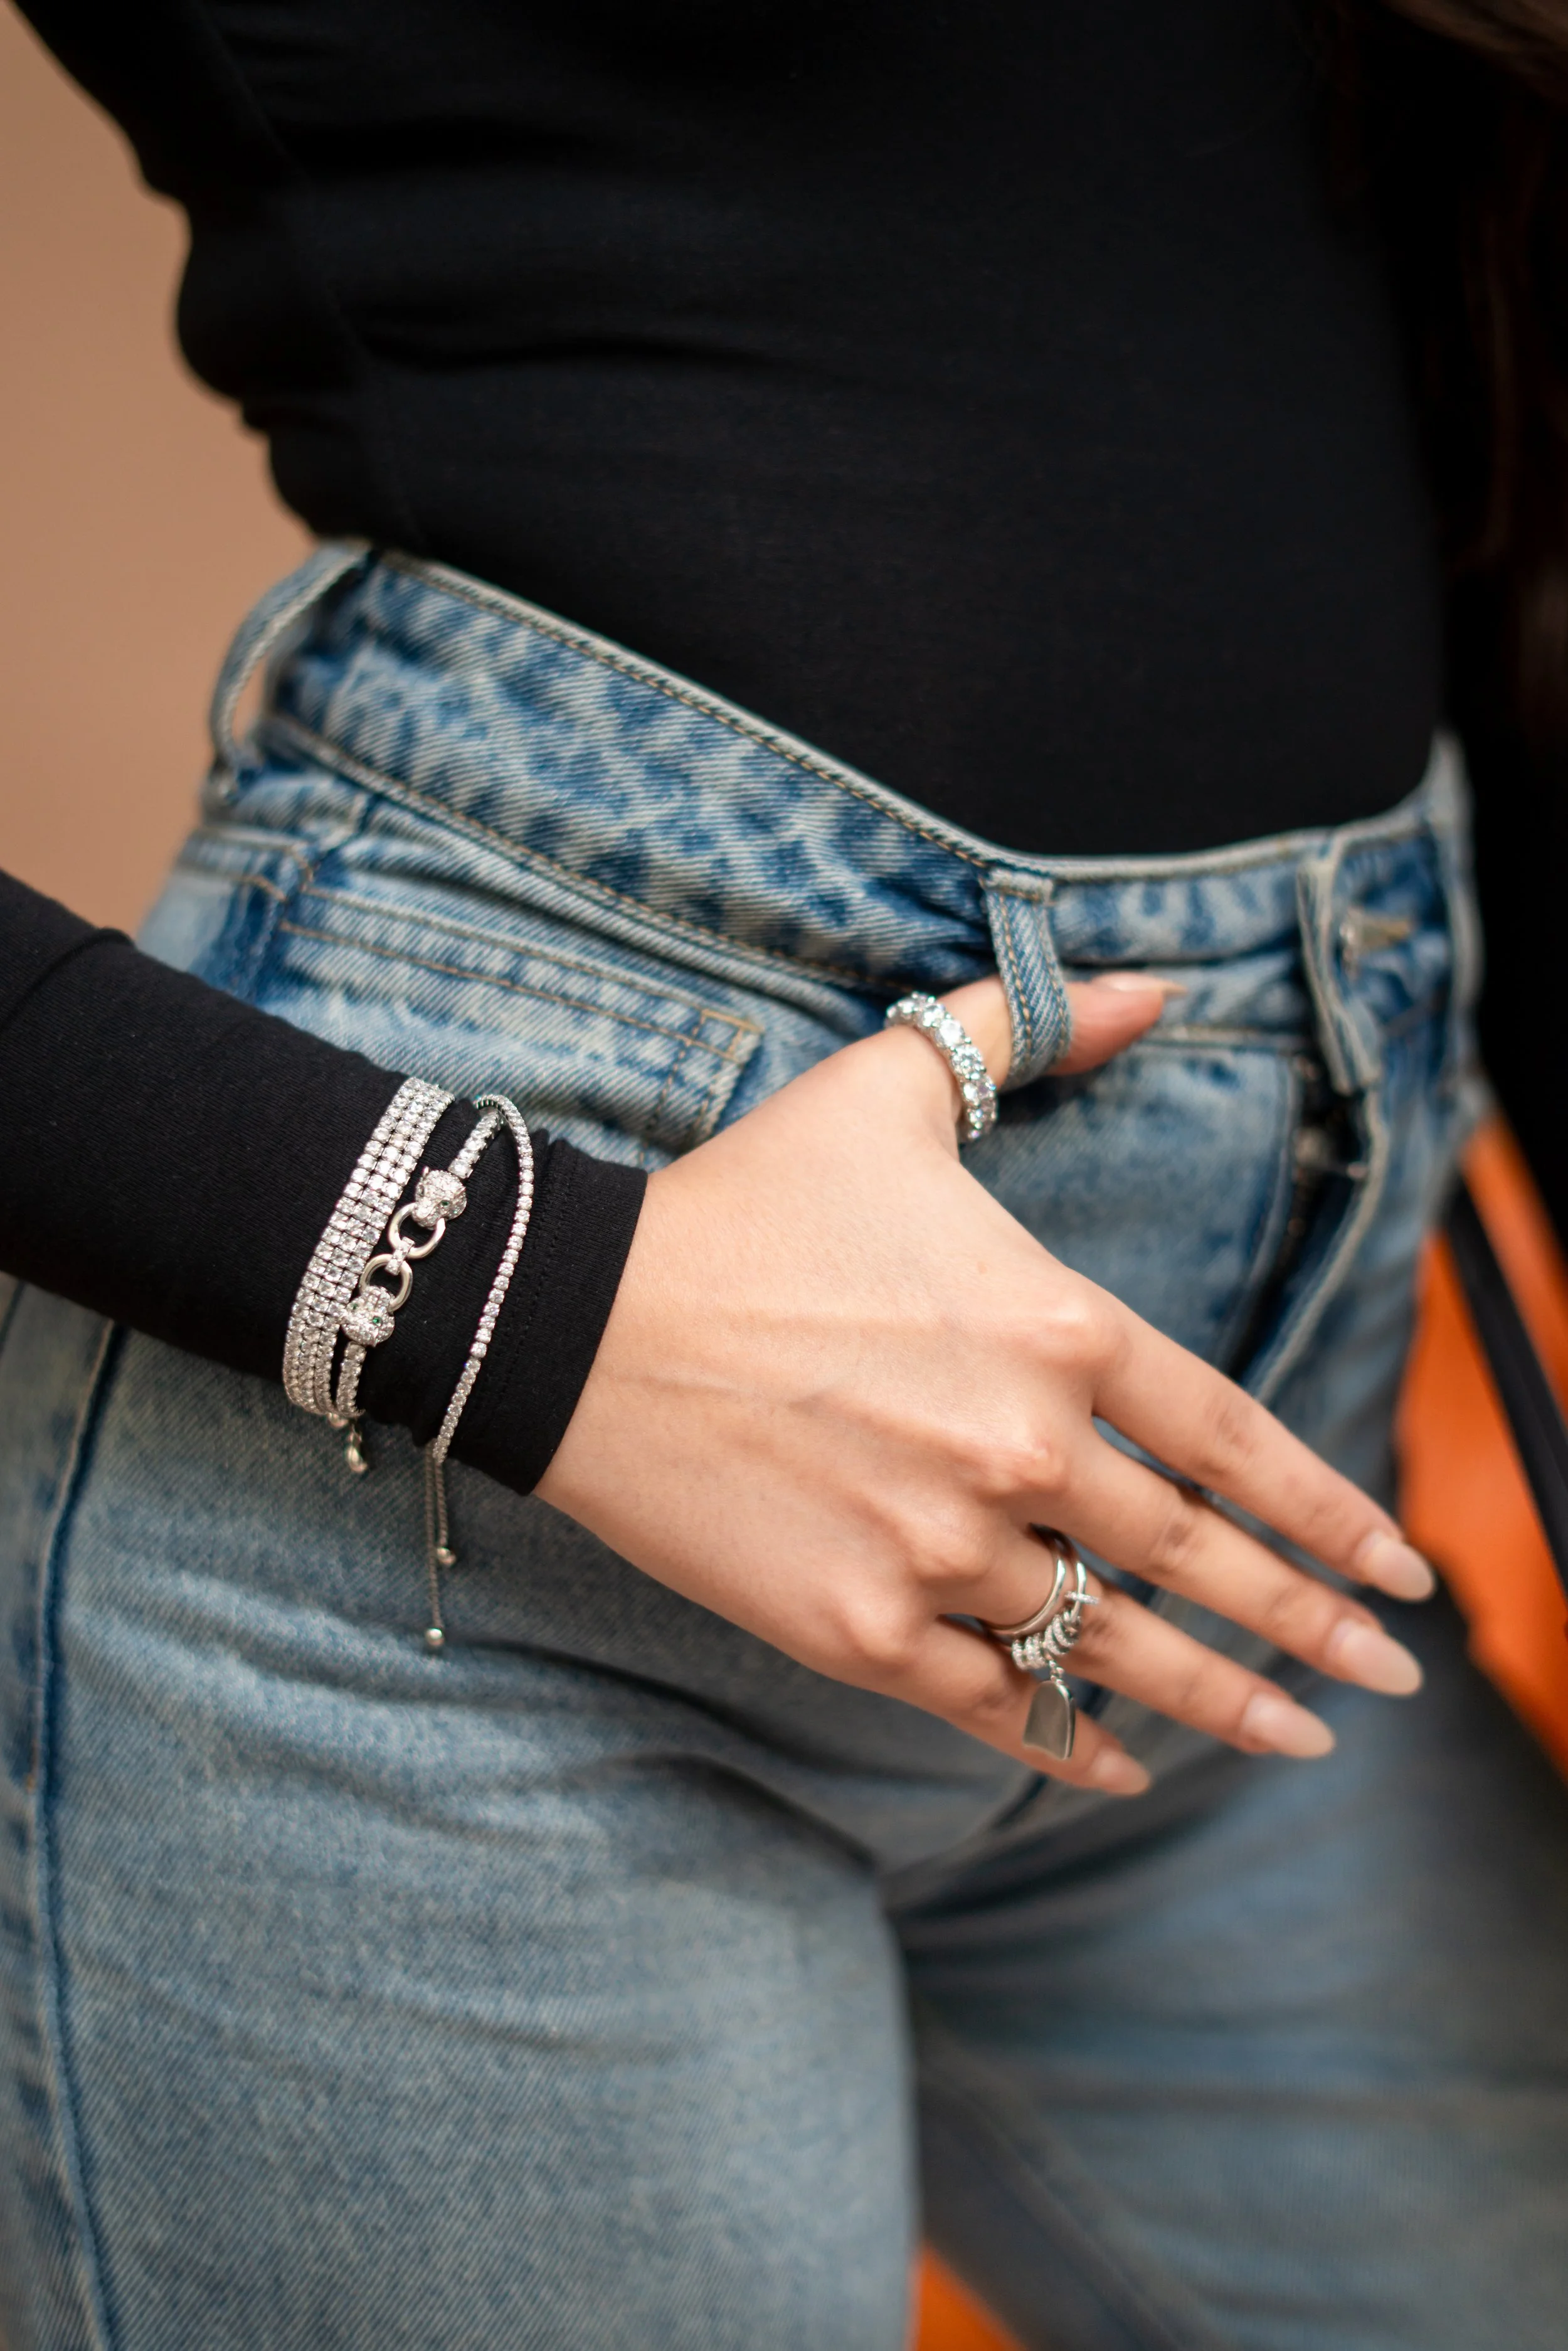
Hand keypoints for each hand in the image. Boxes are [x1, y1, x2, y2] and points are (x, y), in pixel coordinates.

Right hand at [538, 974, 1433, 1796]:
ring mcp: (940, 1553)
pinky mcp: (858, 1628)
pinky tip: (1122, 1767)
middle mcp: (1019, 1452)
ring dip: (1221, 1701)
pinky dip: (1066, 1745)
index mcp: (1053, 1330)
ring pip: (1109, 1649)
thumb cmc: (745, 1203)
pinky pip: (993, 1706)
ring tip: (1300, 1736)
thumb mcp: (890, 1089)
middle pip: (1197, 1560)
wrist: (580, 1321)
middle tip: (1387, 1669)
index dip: (1330, 1511)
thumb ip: (1032, 1032)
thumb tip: (1154, 988)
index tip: (1396, 1563)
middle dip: (1310, 1625)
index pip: (1233, 1438)